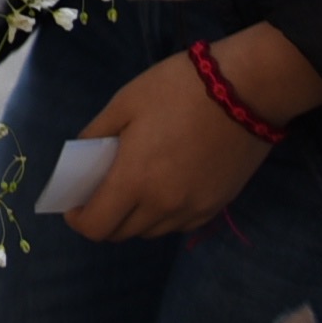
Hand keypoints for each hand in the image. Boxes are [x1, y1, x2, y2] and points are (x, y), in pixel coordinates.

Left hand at [61, 50, 275, 241]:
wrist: (246, 89)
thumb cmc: (178, 89)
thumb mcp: (125, 103)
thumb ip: (96, 134)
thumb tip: (81, 156)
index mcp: (134, 181)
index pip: (96, 226)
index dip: (79, 219)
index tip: (75, 203)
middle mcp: (163, 205)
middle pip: (122, 233)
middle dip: (104, 218)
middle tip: (101, 191)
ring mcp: (194, 208)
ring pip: (152, 231)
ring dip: (135, 218)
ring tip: (133, 187)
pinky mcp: (218, 205)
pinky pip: (180, 224)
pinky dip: (165, 215)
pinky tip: (165, 187)